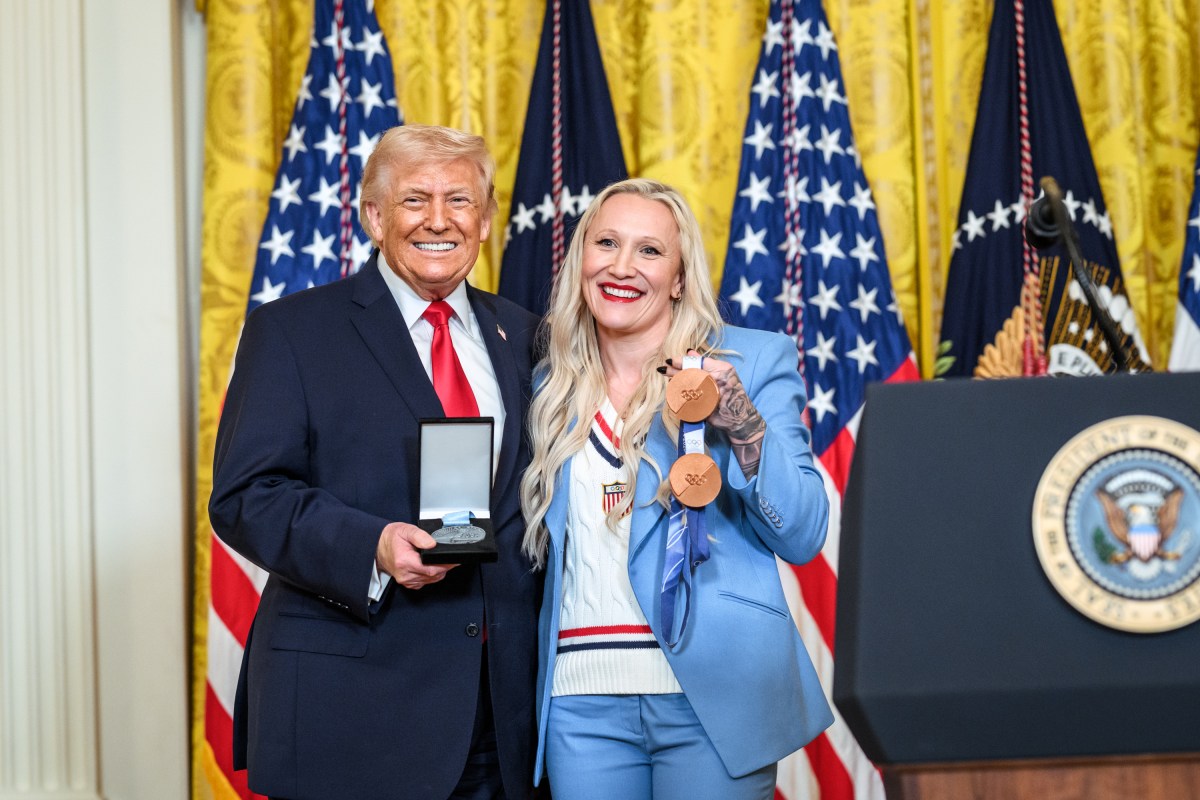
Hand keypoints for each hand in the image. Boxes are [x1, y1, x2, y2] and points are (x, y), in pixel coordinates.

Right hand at [376, 522, 457, 589]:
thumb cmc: (391, 538)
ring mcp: (406, 580)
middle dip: (445, 568)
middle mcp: (405, 574)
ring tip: (443, 561)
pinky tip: (432, 567)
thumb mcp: (406, 530)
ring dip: (439, 573)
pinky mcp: (407, 583)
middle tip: (452, 559)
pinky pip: (424, 582)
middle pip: (432, 576)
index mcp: (405, 561)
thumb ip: (420, 536)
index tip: (454, 561)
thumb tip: (432, 544)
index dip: (445, 566)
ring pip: (430, 581)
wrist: (377, 546)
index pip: (431, 569)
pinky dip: (431, 576)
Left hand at [662, 349, 765, 476]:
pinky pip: (689, 403)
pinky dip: (680, 398)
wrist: (741, 418)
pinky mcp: (707, 410)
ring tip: (669, 381)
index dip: (682, 361)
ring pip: (688, 388)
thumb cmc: (730, 394)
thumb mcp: (722, 374)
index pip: (699, 362)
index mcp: (724, 369)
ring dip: (676, 384)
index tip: (670, 361)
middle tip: (662, 369)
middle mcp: (719, 380)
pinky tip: (674, 395)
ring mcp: (713, 395)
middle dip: (674, 372)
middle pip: (691, 374)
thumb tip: (689, 352)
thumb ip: (705, 363)